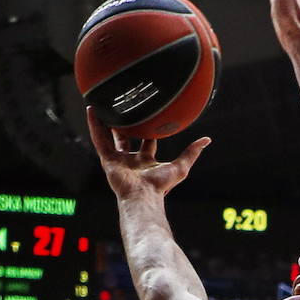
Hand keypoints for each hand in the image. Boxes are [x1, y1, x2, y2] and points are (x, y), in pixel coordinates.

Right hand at [87, 107, 210, 199]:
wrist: (143, 196)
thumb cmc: (161, 186)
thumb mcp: (181, 166)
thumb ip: (192, 152)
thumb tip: (207, 140)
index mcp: (146, 161)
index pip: (147, 141)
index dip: (148, 128)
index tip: (148, 114)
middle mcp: (130, 160)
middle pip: (126, 138)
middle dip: (125, 124)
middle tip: (124, 108)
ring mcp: (117, 159)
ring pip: (109, 136)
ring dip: (106, 121)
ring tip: (103, 104)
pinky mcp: (107, 159)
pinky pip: (98, 138)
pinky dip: (94, 124)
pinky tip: (92, 110)